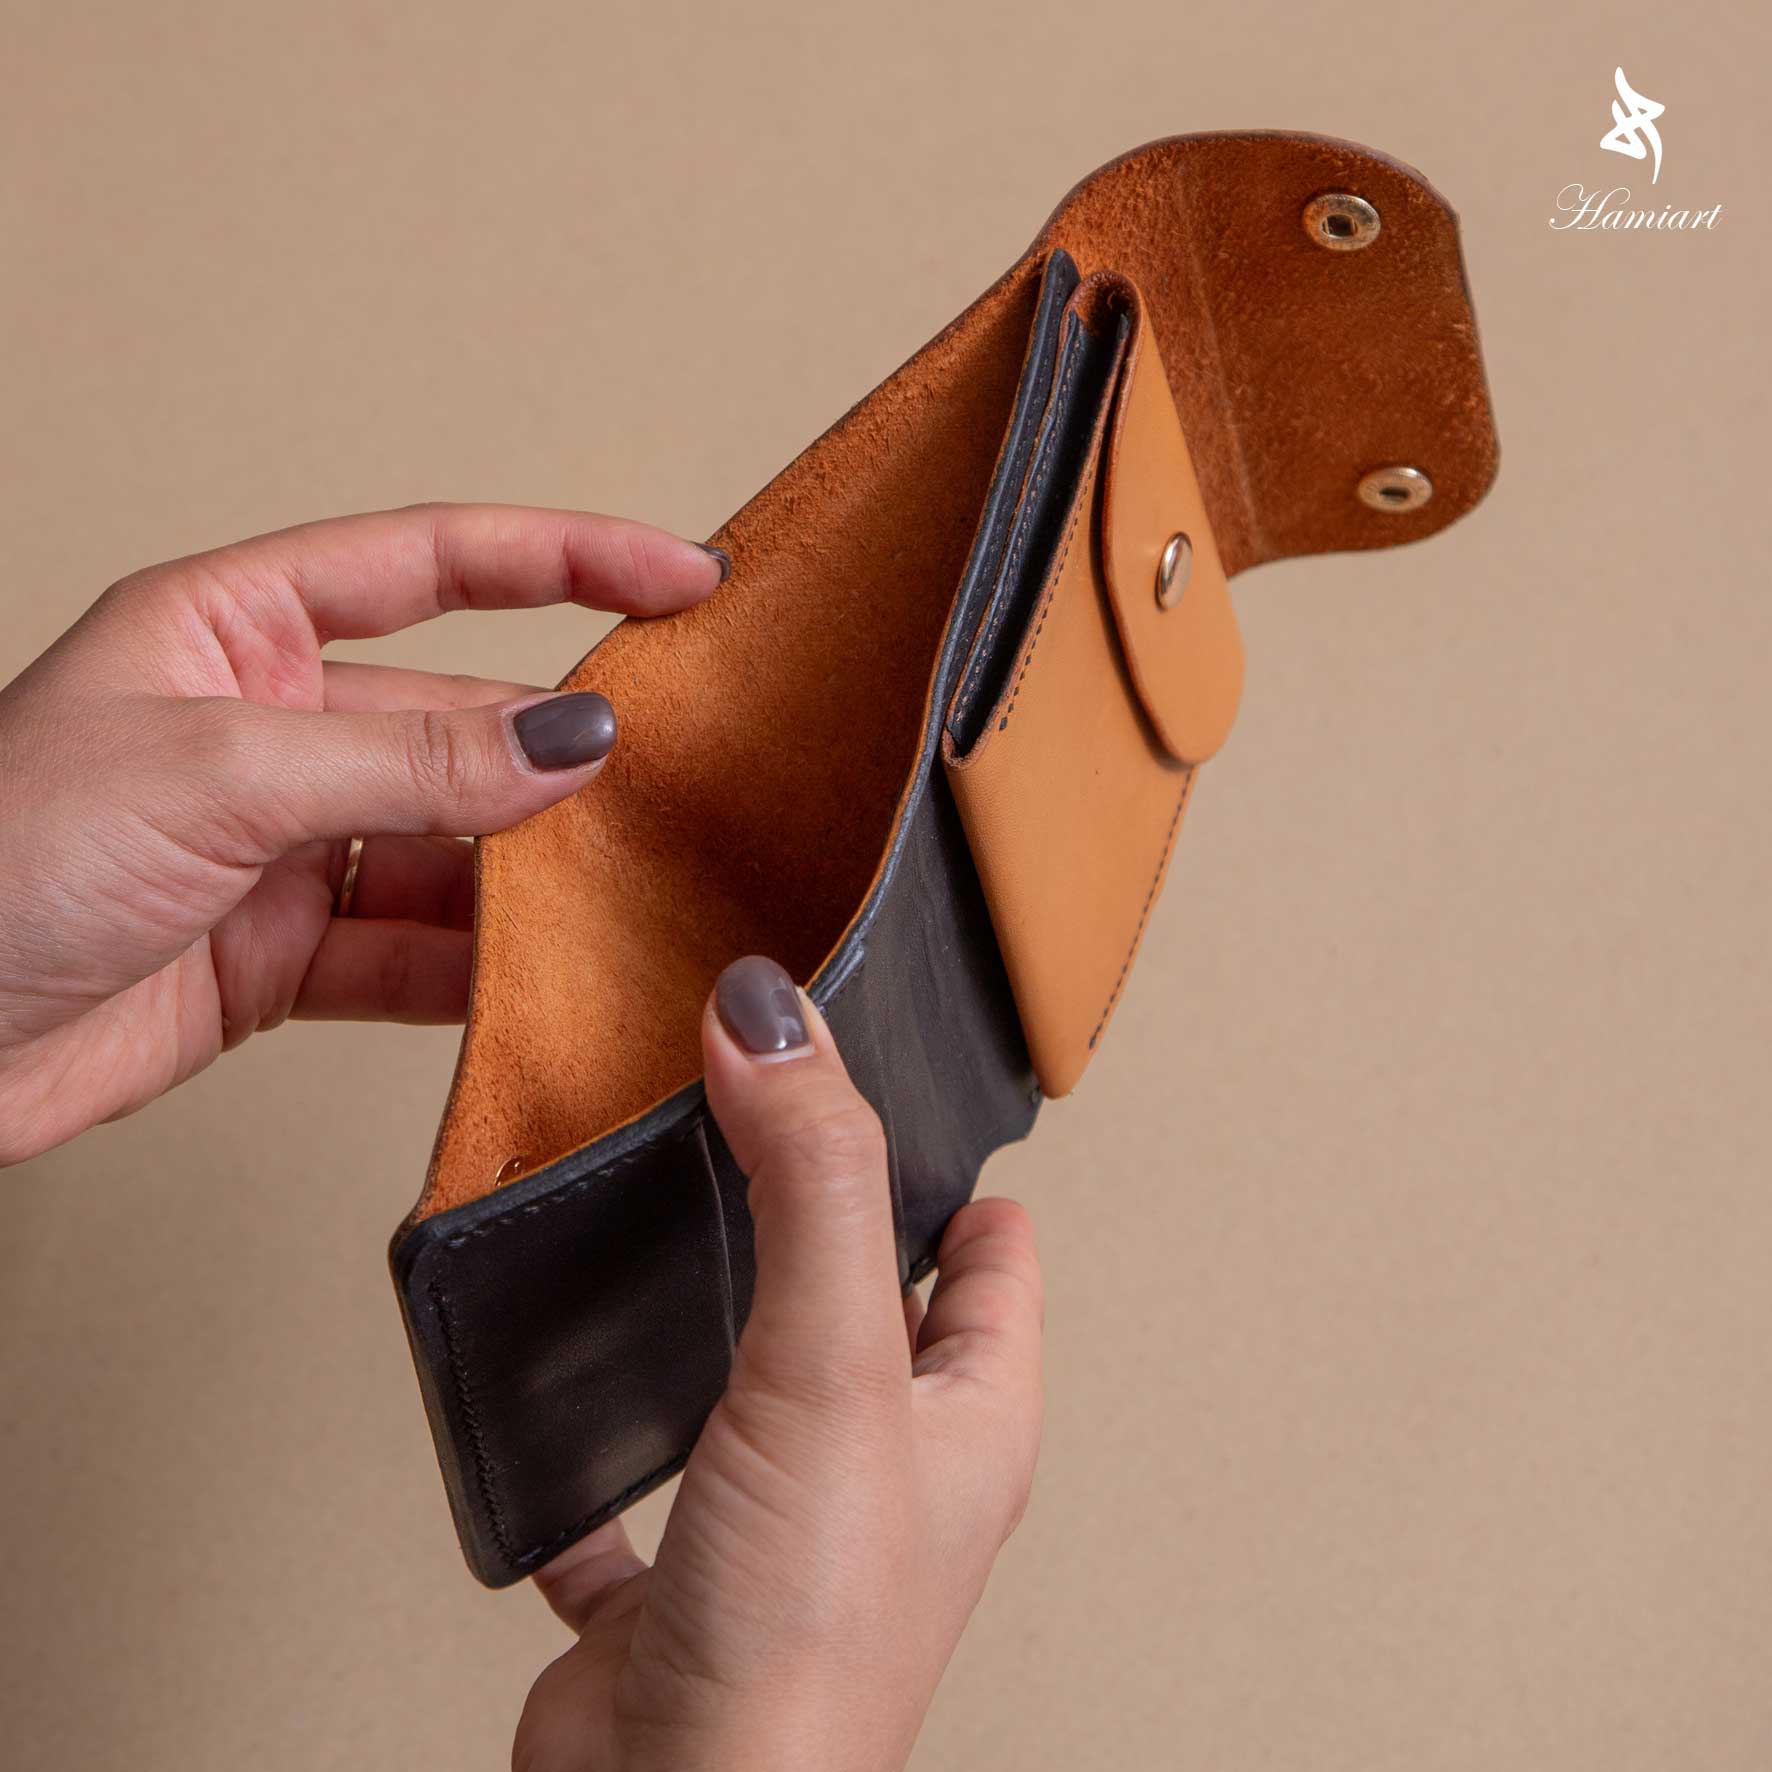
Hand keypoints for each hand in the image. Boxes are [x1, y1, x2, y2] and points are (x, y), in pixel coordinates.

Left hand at [0, 504, 723, 1163]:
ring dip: (527, 876)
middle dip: (559, 750)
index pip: (433, 565)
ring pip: (450, 846)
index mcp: (233, 628)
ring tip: (620, 890)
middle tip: (679, 772)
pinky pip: (414, 951)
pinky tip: (534, 981)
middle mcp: (269, 729)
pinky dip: (477, 971)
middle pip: (458, 719)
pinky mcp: (282, 955)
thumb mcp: (216, 774)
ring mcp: (282, 846)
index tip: (676, 577)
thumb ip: (409, 761)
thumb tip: (566, 740)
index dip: (566, 558)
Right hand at [514, 956, 1043, 1771]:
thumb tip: (776, 1017)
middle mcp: (889, 1469)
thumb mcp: (834, 1363)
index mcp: (968, 1418)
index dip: (950, 1163)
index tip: (876, 1072)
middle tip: (761, 1116)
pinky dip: (603, 1447)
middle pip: (875, 1304)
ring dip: (715, 1311)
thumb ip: (814, 1180)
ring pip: (759, 1383)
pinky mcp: (676, 1585)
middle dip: (823, 1215)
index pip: (993, 1257)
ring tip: (664, 1215)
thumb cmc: (805, 1636)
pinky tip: (566, 1395)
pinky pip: (636, 1496)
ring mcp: (783, 1526)